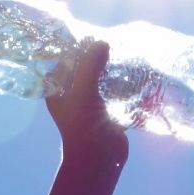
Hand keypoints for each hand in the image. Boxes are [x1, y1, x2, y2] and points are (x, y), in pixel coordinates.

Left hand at [46, 39, 128, 164]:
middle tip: (113, 40)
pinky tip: (135, 72)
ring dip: (112, 69)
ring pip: (101, 79)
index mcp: (58, 90)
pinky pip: (115, 91)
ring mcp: (91, 103)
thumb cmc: (83, 127)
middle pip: (84, 68)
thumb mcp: (83, 93)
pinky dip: (123, 83)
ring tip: (125, 52)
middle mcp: (72, 95)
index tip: (91, 33)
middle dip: (97, 56)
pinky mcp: (108, 111)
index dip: (75, 47)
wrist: (99, 160)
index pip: (63, 61)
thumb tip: (101, 43)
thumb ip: (90, 66)